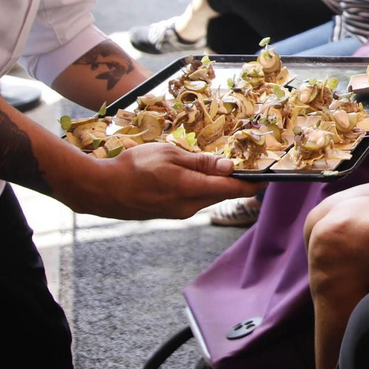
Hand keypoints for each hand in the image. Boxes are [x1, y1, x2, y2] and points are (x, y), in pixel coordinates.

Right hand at [64, 141, 257, 219]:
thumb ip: (201, 162)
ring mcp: (178, 213)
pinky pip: (192, 200)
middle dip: (235, 181)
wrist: (100, 190)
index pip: (233, 190)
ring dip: (215, 184)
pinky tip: (192, 175)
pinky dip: (199, 188)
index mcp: (192, 190)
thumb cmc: (132, 167)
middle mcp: (189, 207)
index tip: (268, 177)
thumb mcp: (169, 155)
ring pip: (206, 197)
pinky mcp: (168, 213)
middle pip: (221, 194)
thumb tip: (229, 167)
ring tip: (218, 167)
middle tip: (245, 164)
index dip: (253, 183)